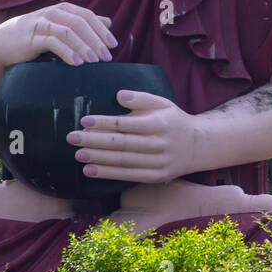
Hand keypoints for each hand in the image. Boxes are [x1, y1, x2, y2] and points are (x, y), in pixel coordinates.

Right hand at [0, 1, 116, 66]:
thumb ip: (83, 23)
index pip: (87, 16)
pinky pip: (52, 42)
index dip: (101, 30)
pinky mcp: (31, 38)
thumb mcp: (62, 26)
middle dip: (96, 40)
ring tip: (95, 61)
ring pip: (67, 31)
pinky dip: (67, 52)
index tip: (113, 45)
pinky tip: (77, 63)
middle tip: (107, 57)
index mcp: (63, 9)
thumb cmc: (37, 34)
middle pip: (80, 23)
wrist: (3, 41)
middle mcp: (53, 13)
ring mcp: (41, 24)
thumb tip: (109, 21)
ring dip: (84, 46)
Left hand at [68, 90, 196, 183]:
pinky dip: (108, 173)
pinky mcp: (157, 176)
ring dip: (99, 158)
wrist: (199, 146)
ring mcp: (160, 162)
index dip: (106, 123)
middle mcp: (161, 144)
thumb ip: (142, 98)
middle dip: (95, 141)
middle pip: (123, 143)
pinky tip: (90, 170)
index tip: (85, 121)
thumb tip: (119, 95)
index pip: (128, 124)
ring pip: (125, 161)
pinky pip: (129, 175)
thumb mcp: (163, 104)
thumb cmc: (174, 121)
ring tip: (78, 154)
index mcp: (161, 123)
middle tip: (72, 138)